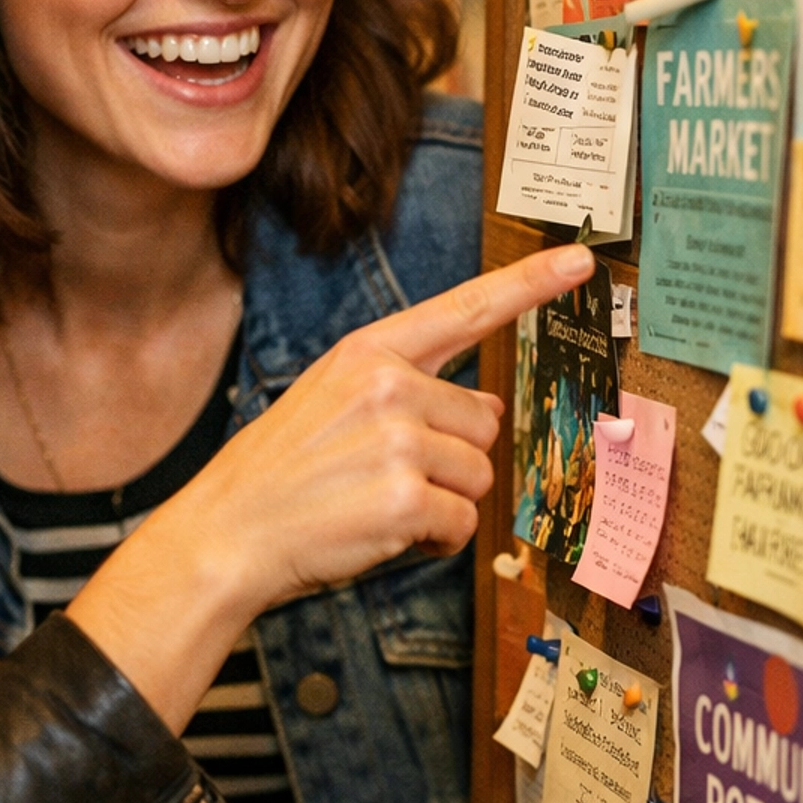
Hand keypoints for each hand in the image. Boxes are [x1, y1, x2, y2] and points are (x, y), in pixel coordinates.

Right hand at [68, 245, 594, 731]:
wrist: (224, 534)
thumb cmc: (278, 476)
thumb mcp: (330, 405)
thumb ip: (405, 393)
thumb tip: (484, 406)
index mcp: (367, 353)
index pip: (463, 310)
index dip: (528, 285)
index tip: (578, 263)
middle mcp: (386, 385)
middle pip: (483, 422)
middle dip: (452, 459)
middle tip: (384, 477)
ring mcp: (397, 439)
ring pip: (478, 476)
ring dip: (442, 503)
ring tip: (375, 505)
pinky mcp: (405, 496)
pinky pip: (461, 523)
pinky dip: (432, 540)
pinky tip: (380, 532)